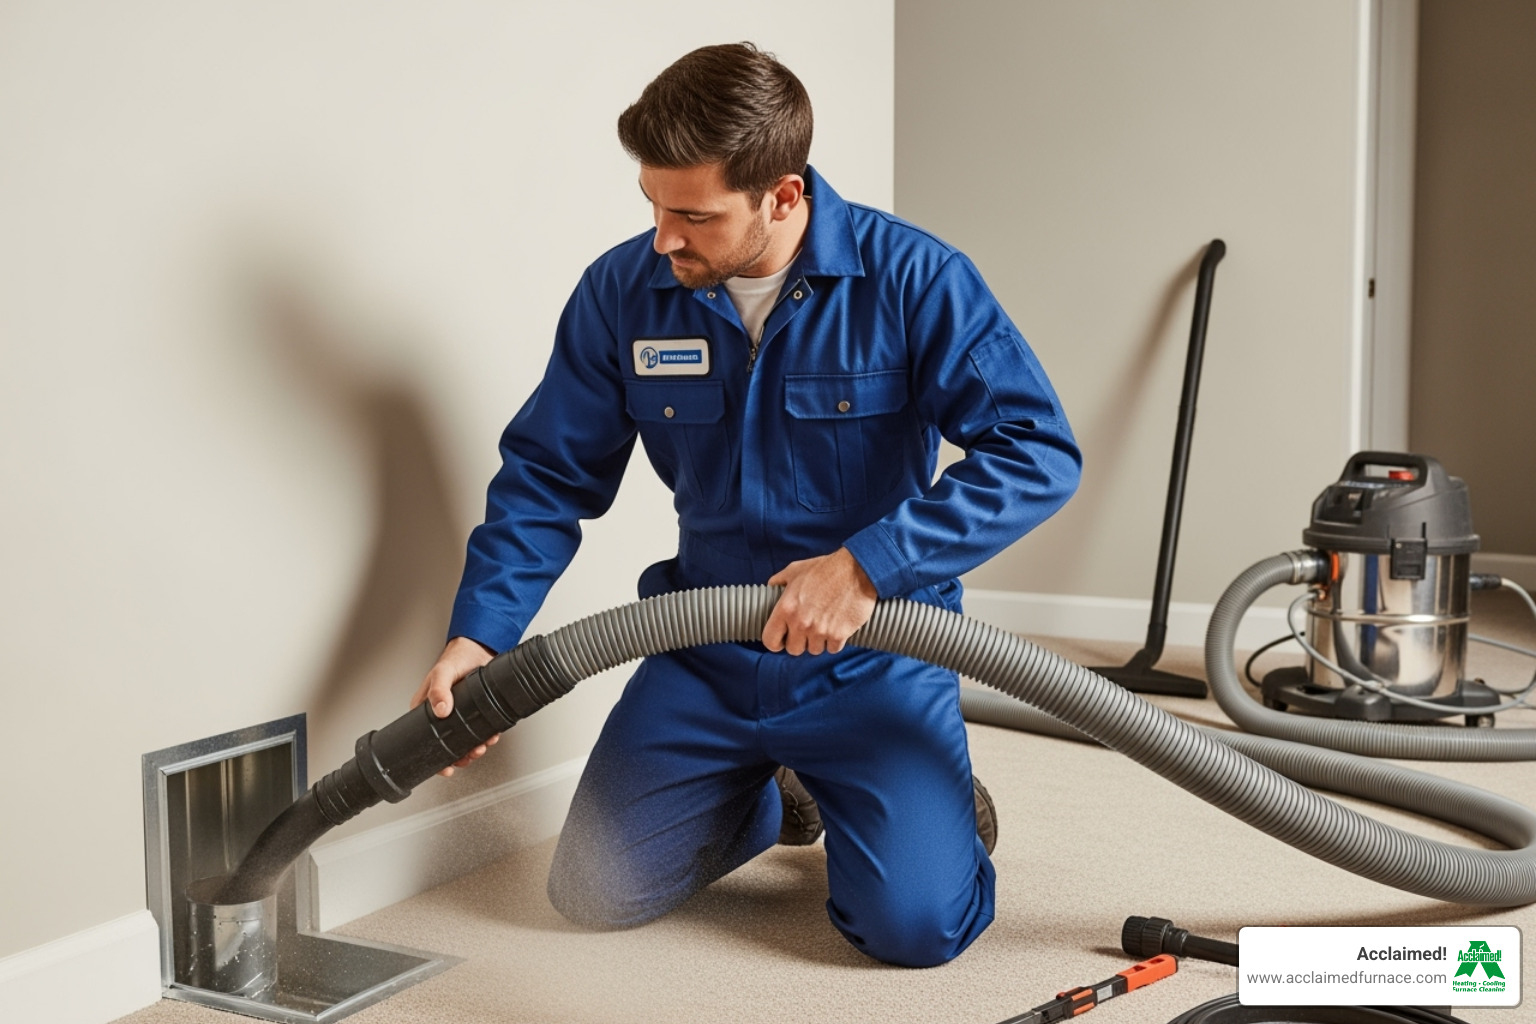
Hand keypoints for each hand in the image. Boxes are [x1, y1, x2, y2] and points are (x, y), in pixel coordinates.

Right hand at [411, 636, 498, 776]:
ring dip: (475, 747)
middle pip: (449, 744)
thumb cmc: (454, 659)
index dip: (436, 757)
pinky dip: (487, 736)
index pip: (426, 739)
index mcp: (426, 709)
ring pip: (466, 740)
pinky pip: (481, 729)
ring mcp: (460, 715)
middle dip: (460, 755)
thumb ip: (438, 690)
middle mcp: (442, 715)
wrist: (478, 649)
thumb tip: (441, 710)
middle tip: (469, 755)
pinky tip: (491, 736)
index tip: (445, 768)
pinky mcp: (477, 711)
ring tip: (481, 747)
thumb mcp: (442, 673)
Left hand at [762, 547, 876, 654]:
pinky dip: (835, 641)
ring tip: (824, 626)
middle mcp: (801, 623)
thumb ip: (780, 580)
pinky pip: (833, 649)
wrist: (857, 570)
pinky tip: (837, 627)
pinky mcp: (839, 635)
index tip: (782, 639)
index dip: (775, 642)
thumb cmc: (826, 568)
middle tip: (807, 631)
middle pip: (794, 650)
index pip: (770, 640)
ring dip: (818, 641)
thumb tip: (772, 585)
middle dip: (799, 642)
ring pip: (814, 650)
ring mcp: (820, 631)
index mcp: (786, 608)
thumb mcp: (796, 569)